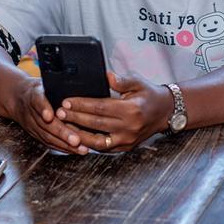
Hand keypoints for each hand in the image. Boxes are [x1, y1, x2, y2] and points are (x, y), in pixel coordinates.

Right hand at [10, 78, 88, 154]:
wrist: (17, 97)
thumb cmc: (38, 88)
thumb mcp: (45, 82)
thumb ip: (57, 85)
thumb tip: (77, 86)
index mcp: (33, 95)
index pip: (38, 102)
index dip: (43, 109)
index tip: (49, 116)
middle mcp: (31, 112)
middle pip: (45, 124)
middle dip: (62, 133)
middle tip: (76, 140)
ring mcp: (31, 125)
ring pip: (47, 137)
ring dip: (65, 145)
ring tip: (80, 148)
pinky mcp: (34, 134)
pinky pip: (48, 143)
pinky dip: (62, 148)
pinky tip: (74, 151)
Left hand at [56, 71, 173, 151]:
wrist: (165, 112)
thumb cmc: (149, 95)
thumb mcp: (138, 82)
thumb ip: (122, 80)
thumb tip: (106, 76)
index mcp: (131, 109)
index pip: (100, 107)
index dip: (82, 104)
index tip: (66, 101)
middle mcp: (128, 127)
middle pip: (95, 123)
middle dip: (74, 118)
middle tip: (58, 113)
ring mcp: (126, 140)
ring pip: (96, 140)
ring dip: (77, 133)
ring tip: (63, 126)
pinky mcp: (125, 147)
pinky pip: (103, 148)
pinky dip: (88, 143)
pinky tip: (76, 137)